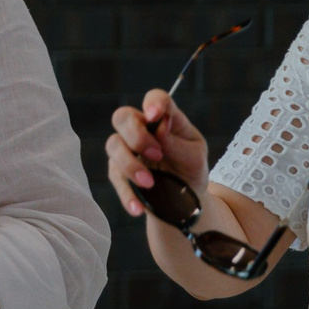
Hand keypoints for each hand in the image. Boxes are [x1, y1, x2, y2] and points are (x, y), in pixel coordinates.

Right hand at [103, 89, 209, 219]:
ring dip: (130, 164)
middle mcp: (140, 130)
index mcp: (163, 120)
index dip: (153, 102)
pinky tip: (137, 208)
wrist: (185, 202)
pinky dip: (127, 194)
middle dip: (136, 134)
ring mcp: (127, 150)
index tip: (154, 114)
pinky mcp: (119, 173)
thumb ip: (178, 143)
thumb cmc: (190, 170)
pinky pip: (116, 179)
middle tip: (157, 154)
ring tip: (149, 183)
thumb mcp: (195, 157)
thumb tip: (159, 128)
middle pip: (123, 117)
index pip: (155, 100)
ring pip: (113, 145)